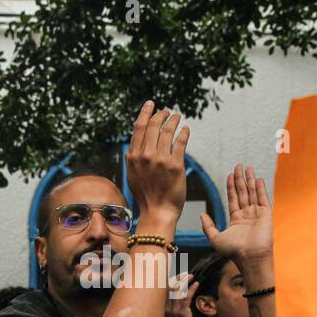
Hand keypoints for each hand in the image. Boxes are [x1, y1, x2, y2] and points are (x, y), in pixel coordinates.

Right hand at [126, 101, 187, 223]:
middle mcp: (145, 156)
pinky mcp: (176, 165)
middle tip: (168, 111)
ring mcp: (160, 160)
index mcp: (133, 156)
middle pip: (154, 125)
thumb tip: (131, 150)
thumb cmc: (146, 196)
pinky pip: (181, 142)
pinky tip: (186, 129)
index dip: (146, 113)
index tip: (151, 104)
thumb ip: (132, 160)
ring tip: (177, 117)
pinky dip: (184, 132)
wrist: (157, 212)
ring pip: (168, 130)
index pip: (139, 128)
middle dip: (161, 114)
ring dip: (174, 120)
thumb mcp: (132, 176)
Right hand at [166, 272, 198, 316]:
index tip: (178, 275)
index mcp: (163, 307)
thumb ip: (174, 302)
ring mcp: (173, 310)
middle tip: (186, 274)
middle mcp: (166, 308)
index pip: (164, 290)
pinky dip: (191, 289)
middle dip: (178, 278)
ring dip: (185, 281)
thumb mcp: (175, 313)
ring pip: (177, 291)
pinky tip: (196, 284)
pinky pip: (186, 297)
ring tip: (191, 276)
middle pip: (170, 288)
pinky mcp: (182, 313)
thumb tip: (178, 289)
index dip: (171, 280)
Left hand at [202, 164, 272, 263]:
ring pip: (253, 193)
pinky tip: (258, 179)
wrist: (249, 257)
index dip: (231, 186)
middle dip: (240, 179)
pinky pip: (263, 198)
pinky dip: (261, 188)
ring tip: (248, 168)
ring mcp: (257, 214)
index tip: (230, 175)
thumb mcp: (215, 238)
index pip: (233, 198)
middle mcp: (247, 215)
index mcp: (235, 219)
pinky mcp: (266, 215)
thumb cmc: (233, 251)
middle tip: (238, 166)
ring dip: (250, 180)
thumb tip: (201, 214)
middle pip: (243, 193)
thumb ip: (208, 226)